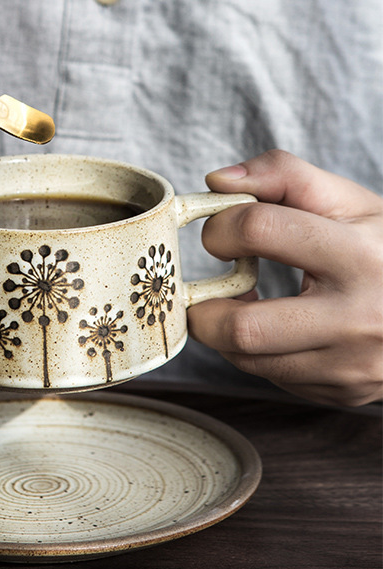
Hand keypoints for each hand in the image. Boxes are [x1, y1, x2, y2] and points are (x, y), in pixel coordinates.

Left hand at [187, 149, 382, 406]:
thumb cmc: (380, 247)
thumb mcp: (347, 201)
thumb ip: (282, 176)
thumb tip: (216, 181)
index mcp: (360, 256)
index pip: (260, 231)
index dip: (221, 227)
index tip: (220, 234)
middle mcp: (358, 318)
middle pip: (242, 328)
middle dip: (204, 309)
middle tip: (203, 291)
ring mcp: (351, 365)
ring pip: (248, 360)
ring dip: (225, 333)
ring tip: (237, 305)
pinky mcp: (342, 391)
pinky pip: (270, 376)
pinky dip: (255, 352)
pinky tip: (273, 328)